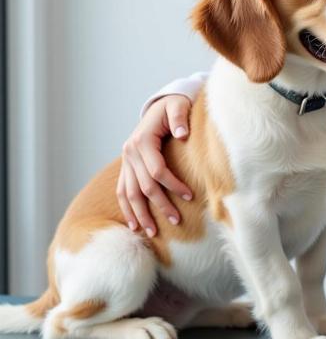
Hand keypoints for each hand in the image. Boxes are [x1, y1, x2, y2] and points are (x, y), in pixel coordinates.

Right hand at [116, 94, 194, 236]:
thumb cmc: (173, 107)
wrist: (159, 105)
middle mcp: (129, 153)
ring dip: (140, 214)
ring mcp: (125, 161)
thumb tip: (182, 134)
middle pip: (143, 186)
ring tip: (152, 233)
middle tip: (176, 220)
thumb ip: (180, 118)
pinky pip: (122, 191)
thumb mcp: (178, 106)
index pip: (157, 170)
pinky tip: (134, 225)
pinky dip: (126, 208)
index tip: (190, 196)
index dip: (173, 185)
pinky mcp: (126, 167)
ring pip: (129, 193)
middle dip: (160, 205)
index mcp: (142, 141)